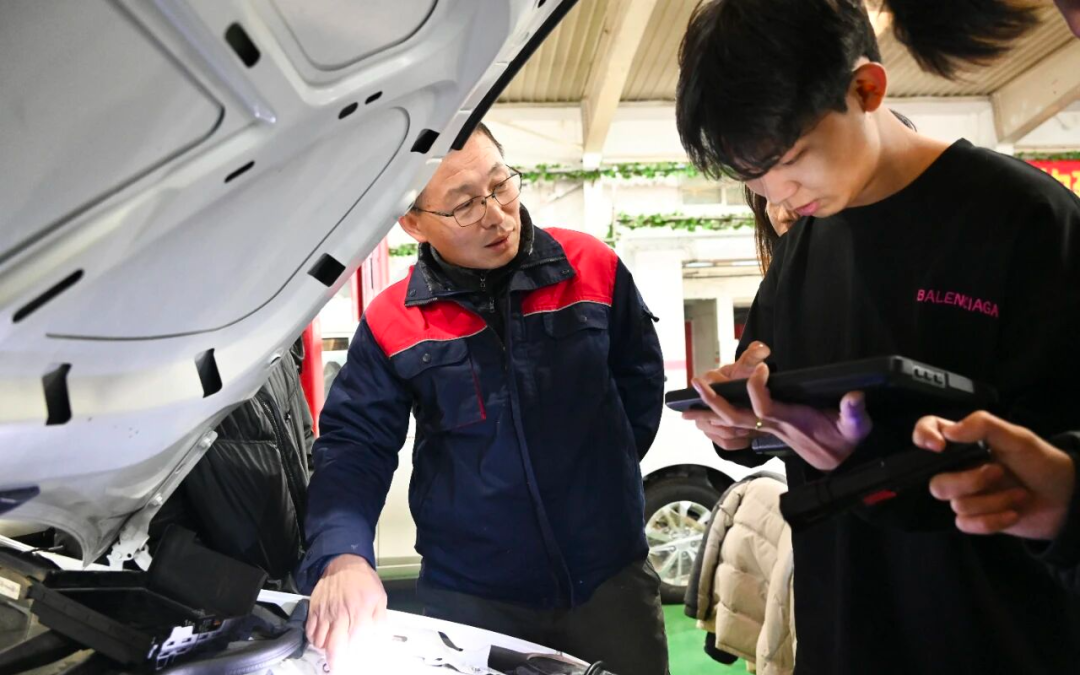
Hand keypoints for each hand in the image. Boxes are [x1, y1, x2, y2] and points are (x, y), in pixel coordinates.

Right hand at [306, 554, 387, 671]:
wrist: (344, 562)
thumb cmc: (364, 581)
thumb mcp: (380, 598)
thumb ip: (380, 621)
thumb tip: (381, 640)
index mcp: (359, 613)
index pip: (355, 644)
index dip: (354, 657)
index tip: (354, 663)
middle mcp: (340, 616)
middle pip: (333, 648)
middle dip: (336, 663)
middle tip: (339, 668)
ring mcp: (324, 613)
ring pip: (319, 642)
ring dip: (325, 649)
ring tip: (333, 646)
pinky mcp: (313, 609)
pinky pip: (309, 632)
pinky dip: (314, 639)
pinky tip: (322, 637)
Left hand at [682, 343, 870, 469]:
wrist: (843, 462)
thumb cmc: (847, 441)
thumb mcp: (856, 427)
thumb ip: (854, 413)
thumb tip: (855, 397)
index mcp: (790, 420)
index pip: (764, 405)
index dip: (757, 389)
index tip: (760, 369)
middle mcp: (773, 425)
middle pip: (736, 416)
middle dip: (714, 401)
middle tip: (696, 383)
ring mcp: (768, 428)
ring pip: (733, 422)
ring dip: (710, 410)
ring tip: (686, 402)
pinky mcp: (769, 427)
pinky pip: (739, 423)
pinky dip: (720, 416)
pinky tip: (705, 412)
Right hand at [914, 412, 1075, 539]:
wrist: (1067, 500)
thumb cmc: (1043, 463)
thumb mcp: (1018, 437)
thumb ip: (984, 426)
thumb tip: (949, 431)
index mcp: (966, 443)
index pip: (929, 429)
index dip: (922, 435)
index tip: (938, 447)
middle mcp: (961, 468)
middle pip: (936, 481)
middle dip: (970, 481)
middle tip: (1000, 472)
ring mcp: (968, 494)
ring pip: (956, 504)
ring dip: (993, 501)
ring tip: (1018, 494)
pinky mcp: (976, 518)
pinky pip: (966, 524)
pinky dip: (992, 520)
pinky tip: (1012, 513)